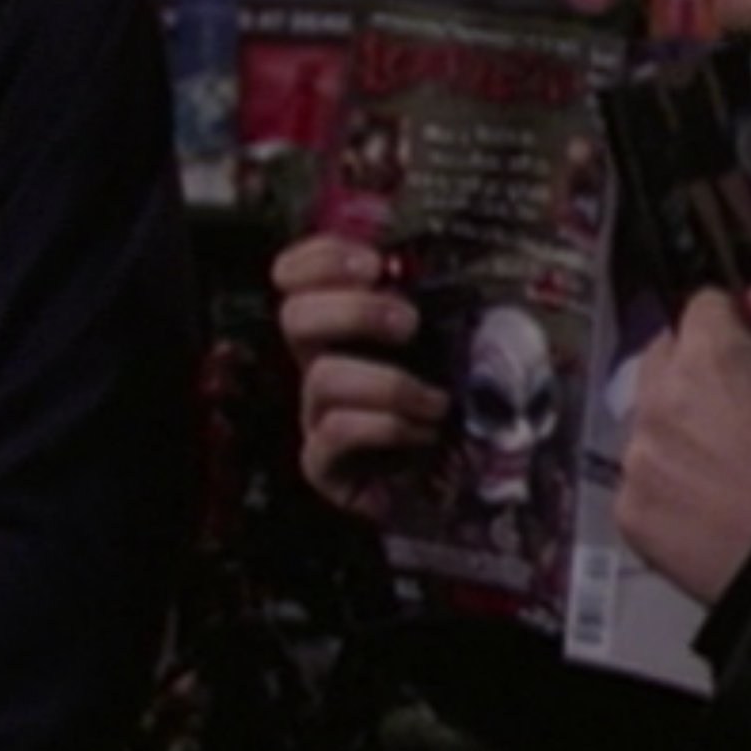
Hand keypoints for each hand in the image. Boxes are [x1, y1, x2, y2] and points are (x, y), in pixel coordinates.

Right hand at [270, 234, 448, 518]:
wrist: (456, 491)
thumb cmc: (457, 407)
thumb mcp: (450, 342)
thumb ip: (437, 302)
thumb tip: (446, 258)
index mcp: (340, 327)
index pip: (293, 276)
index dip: (319, 258)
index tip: (374, 262)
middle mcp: (318, 365)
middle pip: (295, 317)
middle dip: (354, 311)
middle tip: (409, 323)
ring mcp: (316, 415)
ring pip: (323, 378)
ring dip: (389, 384)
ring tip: (437, 402)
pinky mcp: (324, 466)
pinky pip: (335, 433)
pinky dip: (387, 426)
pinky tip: (424, 434)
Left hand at [616, 287, 750, 606]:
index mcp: (711, 356)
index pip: (704, 307)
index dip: (736, 326)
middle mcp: (659, 400)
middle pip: (664, 356)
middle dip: (698, 368)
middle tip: (744, 409)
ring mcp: (639, 458)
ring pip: (648, 416)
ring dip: (679, 424)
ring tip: (730, 461)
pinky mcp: (630, 510)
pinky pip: (641, 476)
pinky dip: (668, 481)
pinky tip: (710, 499)